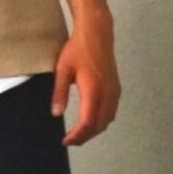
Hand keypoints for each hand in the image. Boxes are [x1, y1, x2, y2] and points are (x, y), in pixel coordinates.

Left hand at [50, 10, 120, 145]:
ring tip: (79, 132)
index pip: (88, 122)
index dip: (77, 135)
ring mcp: (114, 91)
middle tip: (70, 140)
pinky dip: (101, 120)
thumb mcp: (63, 69)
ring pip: (108, 119)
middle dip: (85, 136)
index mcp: (93, 90)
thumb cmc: (78, 49)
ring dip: (95, 129)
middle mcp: (107, 93)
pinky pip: (111, 111)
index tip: (66, 140)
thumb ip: (59, 92)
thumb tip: (56, 113)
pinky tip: (91, 119)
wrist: (97, 33)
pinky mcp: (116, 88)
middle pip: (100, 125)